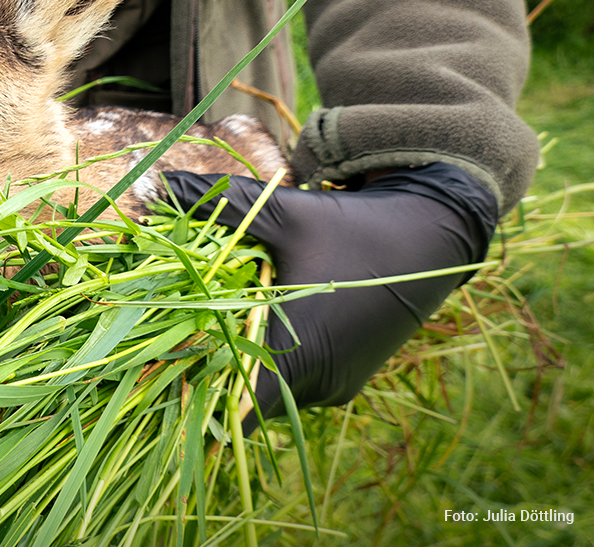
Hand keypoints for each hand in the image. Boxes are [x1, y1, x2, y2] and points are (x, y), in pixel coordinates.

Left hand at [161, 162, 497, 433]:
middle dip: (210, 363)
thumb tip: (158, 185)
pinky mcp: (346, 374)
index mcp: (300, 359)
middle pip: (244, 394)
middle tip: (173, 330)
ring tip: (212, 318)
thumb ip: (219, 206)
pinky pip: (295, 375)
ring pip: (269, 383)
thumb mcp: (284, 215)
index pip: (232, 408)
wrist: (435, 232)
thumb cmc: (356, 227)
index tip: (159, 365)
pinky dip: (272, 352)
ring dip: (242, 355)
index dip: (193, 391)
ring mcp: (334, 385)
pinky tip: (257, 317)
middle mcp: (318, 385)